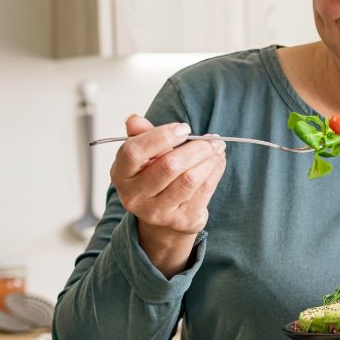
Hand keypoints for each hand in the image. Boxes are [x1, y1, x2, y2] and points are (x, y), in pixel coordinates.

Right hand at [110, 115, 226, 277]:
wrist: (163, 220)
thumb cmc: (154, 179)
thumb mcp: (144, 157)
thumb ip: (141, 136)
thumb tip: (134, 119)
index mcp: (121, 174)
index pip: (134, 152)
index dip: (160, 136)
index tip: (184, 128)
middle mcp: (135, 196)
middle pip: (169, 166)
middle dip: (197, 148)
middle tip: (213, 139)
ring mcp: (157, 211)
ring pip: (190, 179)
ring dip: (210, 160)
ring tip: (218, 148)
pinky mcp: (181, 220)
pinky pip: (204, 191)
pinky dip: (215, 172)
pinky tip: (218, 162)